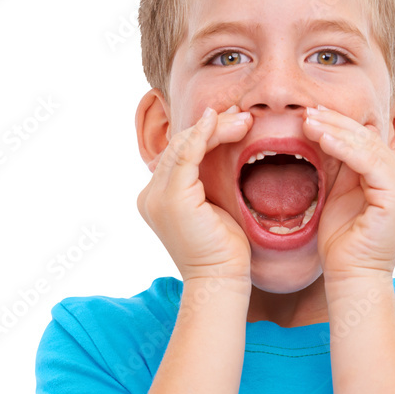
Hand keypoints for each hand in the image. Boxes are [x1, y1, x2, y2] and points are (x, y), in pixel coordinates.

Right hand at [137, 105, 253, 288]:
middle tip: (242, 114)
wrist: (220, 279)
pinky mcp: (172, 197)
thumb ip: (208, 183)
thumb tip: (223, 154)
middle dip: (212, 126)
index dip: (205, 134)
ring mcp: (157, 196)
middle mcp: (151, 195)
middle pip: (179, 146)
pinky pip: (186, 154)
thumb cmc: (225, 251)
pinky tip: (220, 121)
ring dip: (215, 128)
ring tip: (244, 119)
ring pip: (183, 146)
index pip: (180, 155)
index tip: (234, 122)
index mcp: (158, 198)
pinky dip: (203, 134)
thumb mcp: (215, 208)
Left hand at [303, 105, 394, 281]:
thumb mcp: (339, 197)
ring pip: (370, 147)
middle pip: (371, 140)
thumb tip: (324, 133)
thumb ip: (341, 168)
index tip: (312, 114)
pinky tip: (321, 137)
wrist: (350, 278)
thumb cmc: (341, 245)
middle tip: (308, 110)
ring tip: (309, 120)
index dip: (341, 126)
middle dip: (337, 122)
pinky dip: (344, 147)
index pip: (368, 143)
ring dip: (336, 130)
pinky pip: (369, 162)